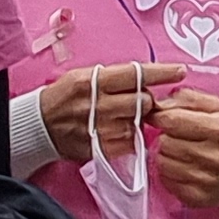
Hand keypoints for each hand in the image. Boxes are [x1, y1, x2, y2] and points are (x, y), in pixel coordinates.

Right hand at [36, 51, 182, 166]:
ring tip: (120, 116)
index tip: (179, 71)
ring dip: (137, 119)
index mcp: (91, 81)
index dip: (160, 73)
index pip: (134, 74)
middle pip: (143, 100)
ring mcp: (100, 127)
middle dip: (145, 99)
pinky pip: (130, 141)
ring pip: (139, 122)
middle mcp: (97, 103)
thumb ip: (111, 77)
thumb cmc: (62, 98)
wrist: (39, 125)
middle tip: (134, 100)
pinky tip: (116, 130)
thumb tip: (143, 78)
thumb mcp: (81, 77)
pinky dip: (129, 136)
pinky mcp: (102, 147)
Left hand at [153, 85, 218, 206]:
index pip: (172, 120)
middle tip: (177, 138)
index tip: (160, 117)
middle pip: (165, 142)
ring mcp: (209, 180)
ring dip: (166, 155)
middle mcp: (218, 156)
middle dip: (166, 137)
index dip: (160, 117)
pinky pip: (166, 181)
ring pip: (163, 162)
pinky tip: (182, 168)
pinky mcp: (199, 197)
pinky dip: (169, 173)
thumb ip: (186, 98)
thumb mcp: (214, 107)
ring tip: (180, 153)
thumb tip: (159, 105)